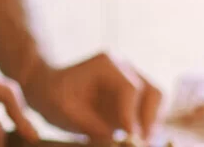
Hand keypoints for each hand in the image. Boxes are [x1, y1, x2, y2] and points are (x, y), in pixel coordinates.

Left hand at [21, 53, 161, 143]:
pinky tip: (134, 140)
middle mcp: (124, 69)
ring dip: (151, 124)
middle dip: (149, 120)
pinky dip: (146, 127)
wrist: (47, 88)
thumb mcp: (65, 111)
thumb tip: (118, 141)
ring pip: (156, 102)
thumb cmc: (51, 95)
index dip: (132, 116)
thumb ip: (92, 126)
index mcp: (106, 65)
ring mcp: (131, 81)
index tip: (130, 137)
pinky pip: (150, 112)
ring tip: (138, 142)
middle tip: (140, 142)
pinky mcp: (132, 98)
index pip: (131, 89)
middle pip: (153, 92)